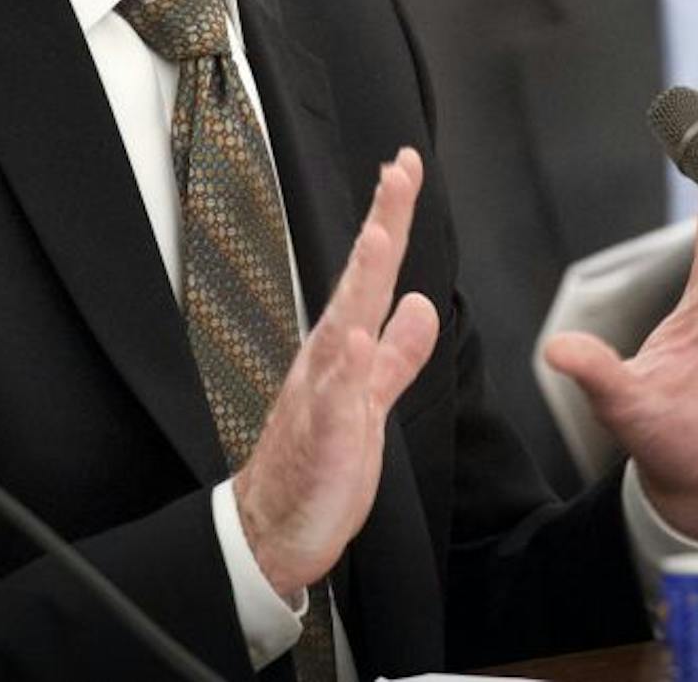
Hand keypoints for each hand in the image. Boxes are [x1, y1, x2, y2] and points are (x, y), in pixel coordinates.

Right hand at [233, 148, 439, 599]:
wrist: (274, 530)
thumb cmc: (318, 465)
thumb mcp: (371, 401)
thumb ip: (396, 355)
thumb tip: (423, 305)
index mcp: (345, 348)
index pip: (375, 274)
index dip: (392, 219)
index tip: (406, 167)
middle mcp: (329, 358)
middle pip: (360, 280)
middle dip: (380, 224)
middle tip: (399, 172)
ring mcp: (321, 394)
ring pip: (343, 327)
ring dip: (359, 282)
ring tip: (379, 236)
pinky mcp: (321, 438)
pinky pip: (332, 400)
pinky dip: (343, 369)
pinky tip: (355, 340)